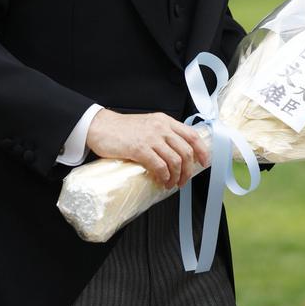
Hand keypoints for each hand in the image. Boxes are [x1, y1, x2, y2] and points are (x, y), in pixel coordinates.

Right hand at [86, 109, 209, 188]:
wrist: (100, 126)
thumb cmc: (122, 129)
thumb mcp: (148, 125)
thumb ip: (162, 134)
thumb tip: (175, 153)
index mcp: (165, 121)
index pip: (192, 135)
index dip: (202, 151)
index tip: (204, 163)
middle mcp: (161, 127)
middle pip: (186, 151)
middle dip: (188, 170)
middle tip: (183, 180)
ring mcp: (151, 138)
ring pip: (175, 160)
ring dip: (177, 176)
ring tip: (171, 184)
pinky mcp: (139, 149)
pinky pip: (160, 166)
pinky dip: (164, 177)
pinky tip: (162, 181)